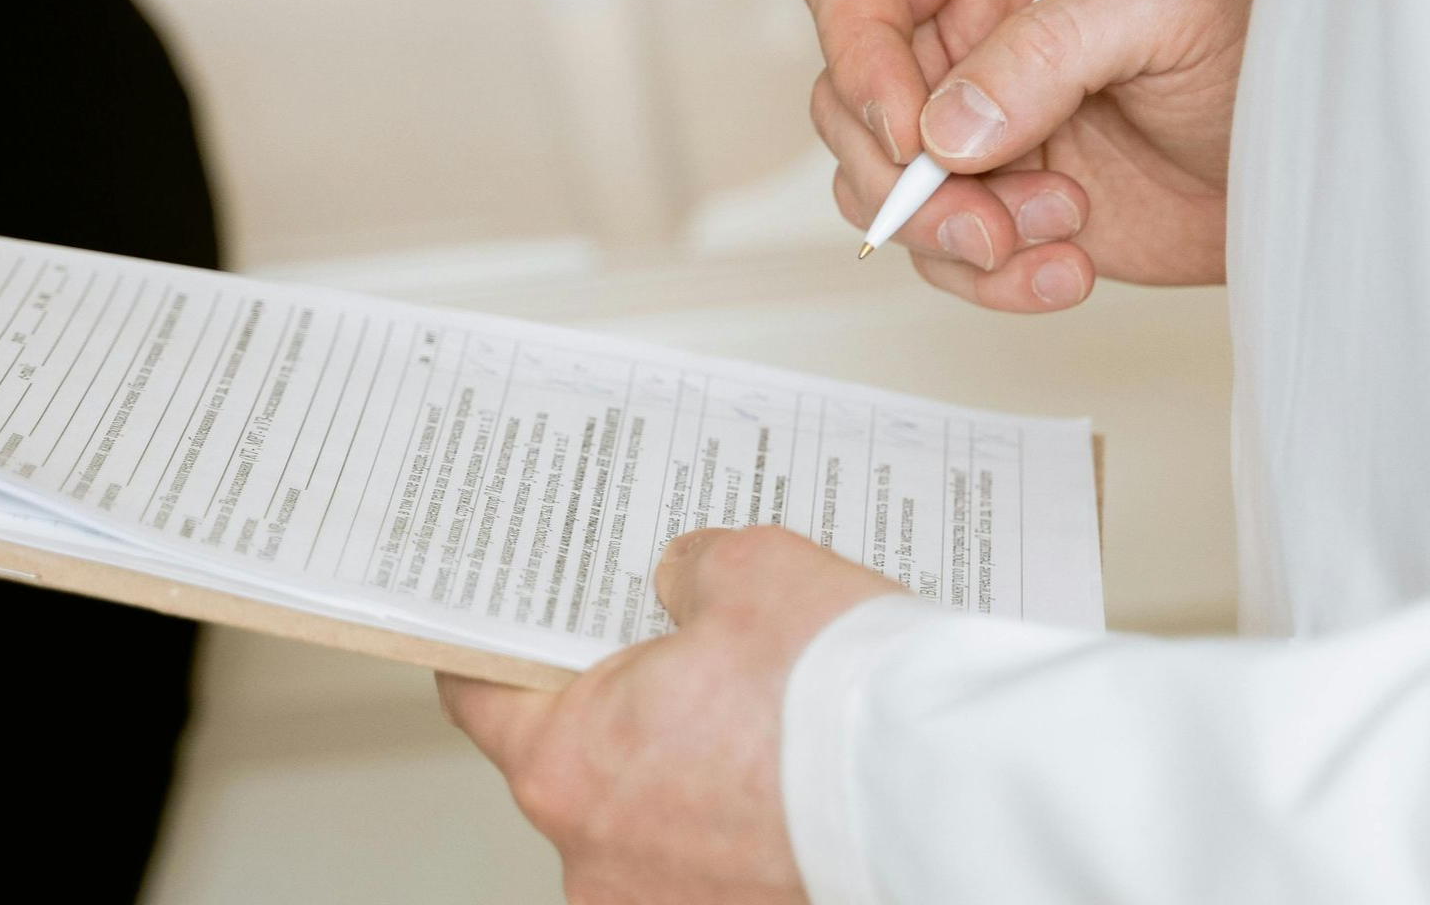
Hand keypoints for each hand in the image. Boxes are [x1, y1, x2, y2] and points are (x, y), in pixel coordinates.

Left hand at [438, 526, 900, 904]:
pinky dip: (747, 816)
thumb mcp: (751, 570)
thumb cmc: (836, 695)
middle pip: (586, 758)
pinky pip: (718, 856)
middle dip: (634, 702)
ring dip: (698, 767)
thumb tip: (684, 582)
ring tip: (773, 712)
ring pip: (658, 814)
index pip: (483, 696)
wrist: (946, 798)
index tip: (498, 626)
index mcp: (570, 762)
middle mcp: (600, 859)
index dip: (495, 647)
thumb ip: (692, 570)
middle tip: (694, 649)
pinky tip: (801, 767)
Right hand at [804, 0, 1255, 310]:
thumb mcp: (1166, 9)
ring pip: (878, 189)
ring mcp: (969, 127)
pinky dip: (992, 279)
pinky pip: (938, 254)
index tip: (909, 128)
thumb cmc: (1255, 48)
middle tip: (987, 218)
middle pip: (847, 102)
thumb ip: (1049, 50)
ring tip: (1061, 228)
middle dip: (907, 179)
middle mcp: (960, 35)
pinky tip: (1068, 267)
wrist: (1303, 160)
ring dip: (954, 234)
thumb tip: (948, 126)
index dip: (855, 50)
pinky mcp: (993, 205)